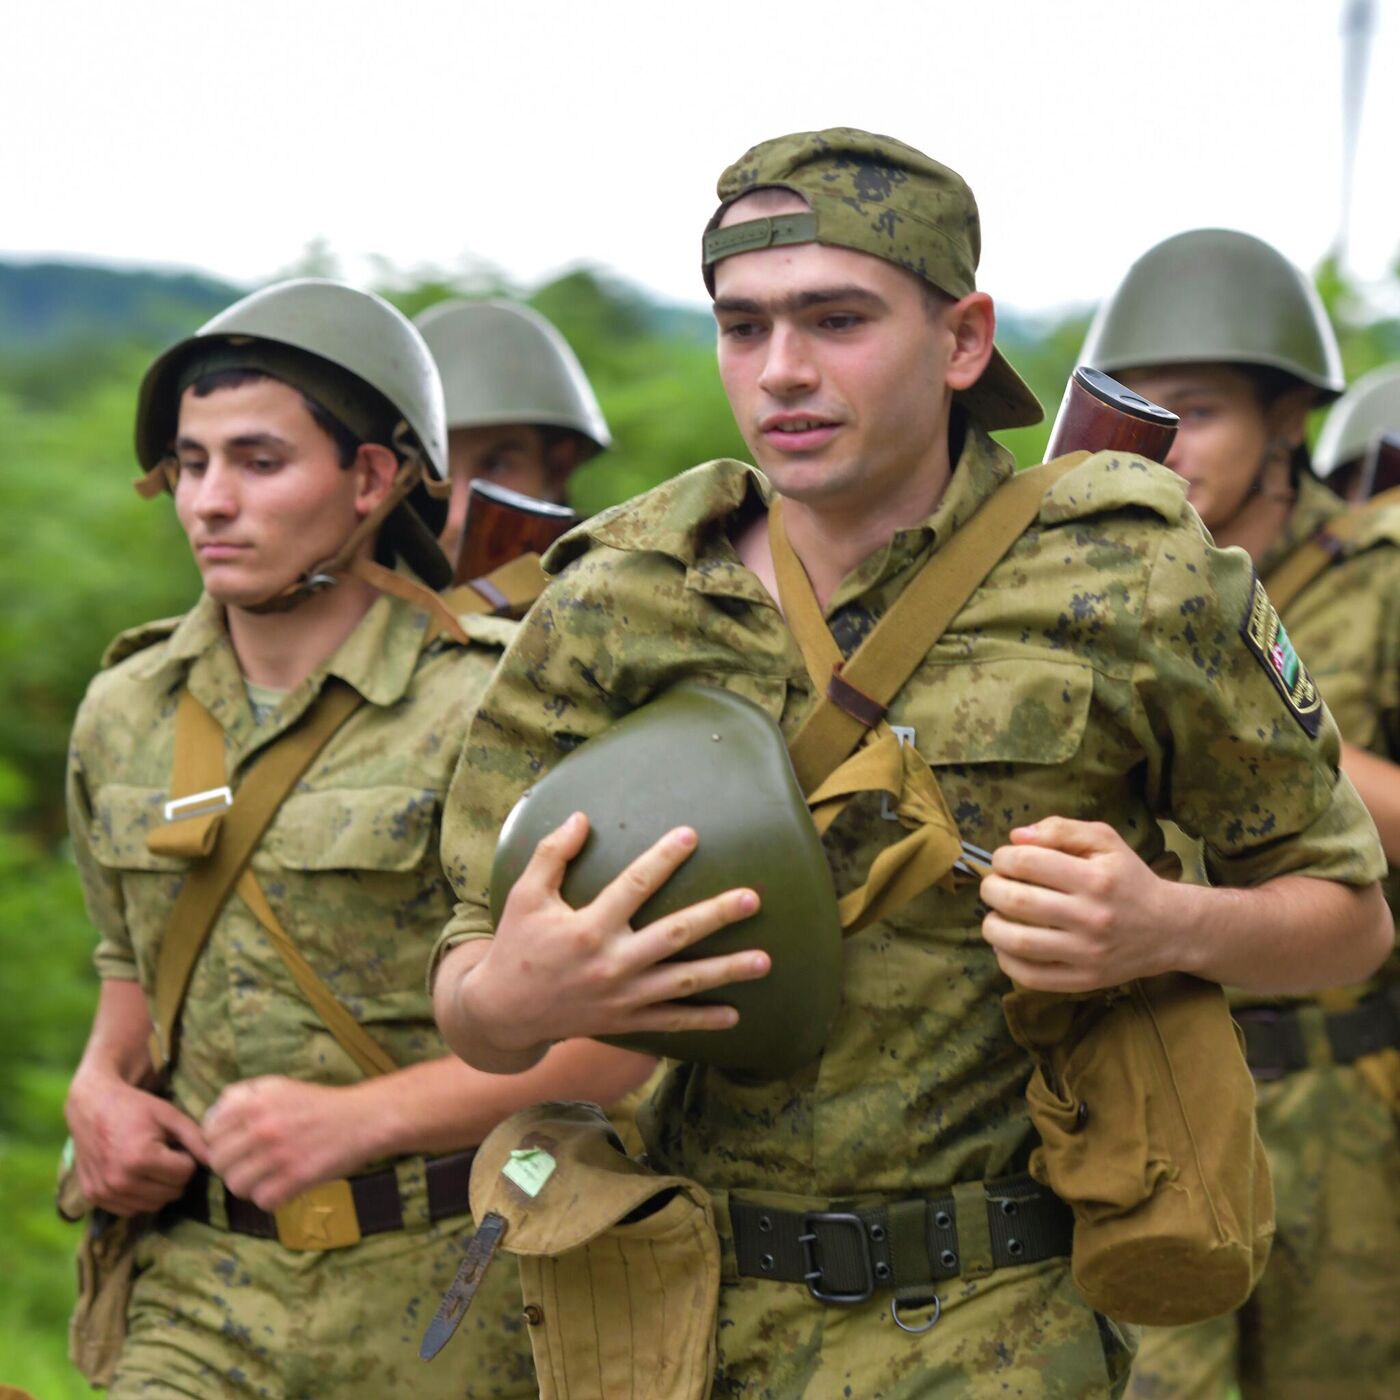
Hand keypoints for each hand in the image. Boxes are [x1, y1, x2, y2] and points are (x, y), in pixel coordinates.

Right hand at [65, 1069, 207, 1216]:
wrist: (91, 1106)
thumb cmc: (135, 1107)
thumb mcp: (169, 1115)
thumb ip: (195, 1138)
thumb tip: (216, 1161)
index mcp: (140, 1158)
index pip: (185, 1174)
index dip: (186, 1158)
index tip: (175, 1144)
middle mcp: (120, 1180)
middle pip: (171, 1192)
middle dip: (175, 1174)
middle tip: (165, 1154)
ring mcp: (104, 1192)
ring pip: (153, 1206)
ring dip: (159, 1188)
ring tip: (151, 1163)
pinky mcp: (94, 1198)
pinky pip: (131, 1210)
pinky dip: (139, 1197)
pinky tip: (135, 1175)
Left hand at [202, 1076, 374, 1211]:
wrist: (363, 1118)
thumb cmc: (319, 1103)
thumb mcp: (279, 1086)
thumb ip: (243, 1097)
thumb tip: (212, 1119)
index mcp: (256, 1101)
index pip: (210, 1131)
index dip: (218, 1142)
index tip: (233, 1146)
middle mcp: (263, 1126)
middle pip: (219, 1162)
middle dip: (231, 1166)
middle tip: (250, 1164)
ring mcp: (279, 1154)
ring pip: (236, 1185)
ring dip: (249, 1185)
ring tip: (266, 1178)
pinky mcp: (296, 1178)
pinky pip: (262, 1200)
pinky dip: (270, 1198)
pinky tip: (282, 1187)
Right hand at [461, 812, 767, 1056]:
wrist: (503, 1012)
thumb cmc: (517, 945)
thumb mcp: (525, 895)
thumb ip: (552, 854)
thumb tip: (582, 818)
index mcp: (588, 927)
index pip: (634, 885)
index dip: (663, 858)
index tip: (691, 835)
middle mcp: (611, 962)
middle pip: (674, 935)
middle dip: (716, 916)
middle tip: (753, 898)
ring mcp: (622, 996)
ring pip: (683, 982)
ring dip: (726, 972)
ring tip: (765, 960)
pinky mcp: (625, 1020)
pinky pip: (671, 1021)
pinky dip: (703, 1020)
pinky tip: (735, 1015)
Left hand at [979, 817, 1175, 991]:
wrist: (1169, 928)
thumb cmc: (1128, 878)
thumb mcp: (1105, 841)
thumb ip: (1061, 830)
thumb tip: (1016, 836)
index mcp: (1095, 878)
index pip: (1028, 862)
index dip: (1003, 858)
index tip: (1004, 860)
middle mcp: (1091, 916)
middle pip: (1018, 902)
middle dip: (991, 889)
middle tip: (993, 886)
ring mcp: (1087, 953)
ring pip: (1019, 942)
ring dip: (992, 926)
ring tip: (994, 916)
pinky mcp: (1084, 980)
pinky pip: (1032, 976)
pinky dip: (1006, 960)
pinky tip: (1006, 945)